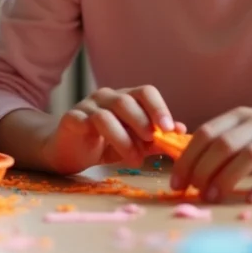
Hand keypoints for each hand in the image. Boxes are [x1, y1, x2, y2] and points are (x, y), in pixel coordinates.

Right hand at [43, 86, 182, 174]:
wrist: (70, 151)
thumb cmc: (105, 145)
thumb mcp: (136, 143)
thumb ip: (156, 138)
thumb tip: (181, 131)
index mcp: (125, 98)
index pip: (145, 92)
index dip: (158, 108)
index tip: (169, 129)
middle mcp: (105, 97)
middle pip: (126, 100)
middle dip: (142, 122)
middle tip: (151, 143)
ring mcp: (86, 106)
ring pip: (106, 115)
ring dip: (123, 138)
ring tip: (134, 160)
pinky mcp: (71, 119)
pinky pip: (85, 122)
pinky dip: (100, 138)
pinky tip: (107, 155)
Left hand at [171, 107, 251, 202]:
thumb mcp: (248, 131)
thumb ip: (224, 144)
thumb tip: (190, 169)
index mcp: (238, 116)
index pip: (205, 134)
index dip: (187, 158)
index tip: (176, 182)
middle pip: (223, 144)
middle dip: (203, 169)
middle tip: (193, 192)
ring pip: (249, 155)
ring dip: (227, 178)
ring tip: (213, 198)